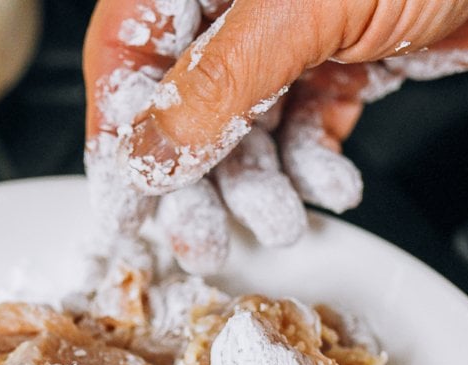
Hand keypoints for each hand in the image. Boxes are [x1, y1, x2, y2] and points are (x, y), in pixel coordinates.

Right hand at [83, 0, 467, 272]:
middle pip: (184, 98)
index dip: (120, 132)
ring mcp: (296, 27)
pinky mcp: (348, 57)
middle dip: (196, 178)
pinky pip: (307, 125)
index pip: (128, 50)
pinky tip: (332, 184)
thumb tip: (144, 150)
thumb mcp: (302, 9)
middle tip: (200, 239)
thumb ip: (215, 84)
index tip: (123, 204)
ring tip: (280, 218)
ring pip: (246, 124)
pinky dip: (316, 165)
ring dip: (260, 184)